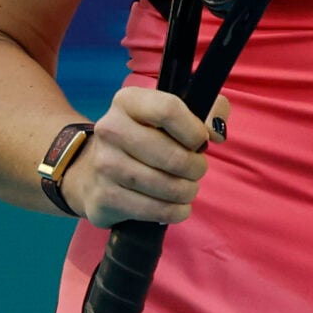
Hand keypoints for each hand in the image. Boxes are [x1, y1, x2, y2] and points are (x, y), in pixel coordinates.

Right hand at [65, 87, 230, 225]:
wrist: (97, 169)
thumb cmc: (149, 137)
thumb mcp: (177, 112)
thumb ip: (210, 110)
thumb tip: (216, 132)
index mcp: (127, 101)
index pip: (169, 110)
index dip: (195, 131)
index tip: (200, 141)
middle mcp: (110, 130)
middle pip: (174, 156)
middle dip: (196, 168)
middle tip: (195, 169)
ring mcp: (103, 165)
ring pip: (167, 186)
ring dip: (187, 191)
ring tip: (187, 187)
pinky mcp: (104, 198)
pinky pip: (154, 210)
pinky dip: (174, 211)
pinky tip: (176, 206)